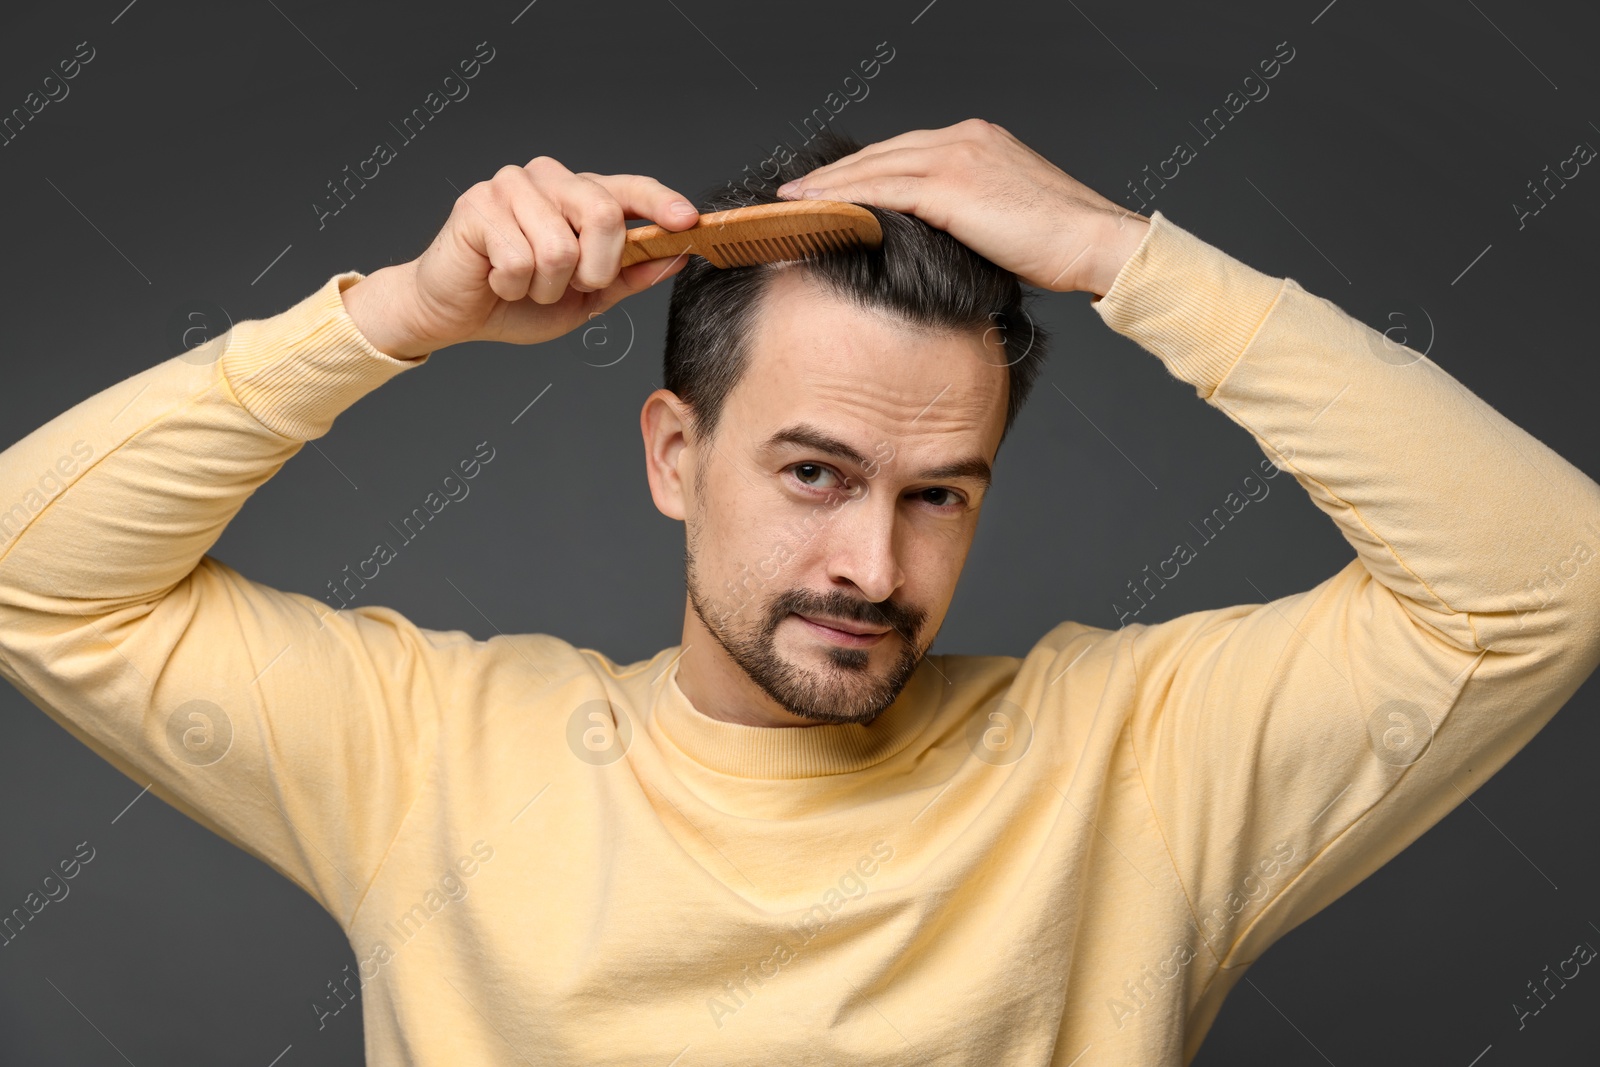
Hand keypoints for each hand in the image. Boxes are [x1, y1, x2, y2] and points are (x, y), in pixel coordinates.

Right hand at [342, 157, 700, 357]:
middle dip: (594, 269)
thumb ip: (629, 275)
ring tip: (526, 284)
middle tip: (570, 285)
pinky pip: (520, 259)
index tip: (689, 221)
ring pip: (560, 247)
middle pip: (601, 214)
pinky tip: (497, 280)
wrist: (454, 313)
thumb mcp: (588, 297)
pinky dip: (513, 286)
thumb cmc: (518, 300)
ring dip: (547, 286)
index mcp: (579, 194)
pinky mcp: (478, 205)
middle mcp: (548, 179)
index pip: (628, 188)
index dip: (661, 202)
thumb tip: (676, 256)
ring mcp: (511, 186)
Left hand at [775, 118, 1148, 296]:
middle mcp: (963, 138)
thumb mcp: (1001, 219)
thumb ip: (961, 215)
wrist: (1094, 242)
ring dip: (829, 187)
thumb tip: (923, 239)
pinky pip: (885, 190)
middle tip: (794, 193)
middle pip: (880, 154)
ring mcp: (957, 157)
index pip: (901, 152)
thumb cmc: (1057, 244)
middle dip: (834, 174)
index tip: (827, 187)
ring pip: (875, 168)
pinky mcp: (953, 185)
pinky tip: (823, 212)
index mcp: (975, 141)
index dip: (860, 170)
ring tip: (795, 203)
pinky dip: (849, 200)